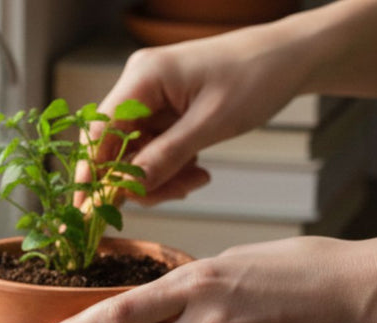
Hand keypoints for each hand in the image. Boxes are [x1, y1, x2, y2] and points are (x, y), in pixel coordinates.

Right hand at [81, 22, 313, 205]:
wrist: (291, 57)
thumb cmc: (257, 76)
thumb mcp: (211, 124)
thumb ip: (166, 157)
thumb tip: (126, 189)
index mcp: (142, 77)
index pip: (98, 132)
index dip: (90, 174)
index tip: (86, 210)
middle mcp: (139, 85)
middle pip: (115, 147)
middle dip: (139, 179)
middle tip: (176, 194)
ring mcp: (151, 98)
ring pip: (135, 154)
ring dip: (160, 176)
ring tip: (196, 180)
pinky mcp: (165, 110)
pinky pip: (154, 149)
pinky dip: (171, 167)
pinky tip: (197, 170)